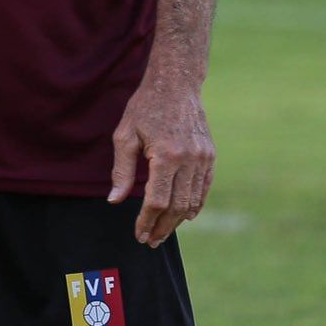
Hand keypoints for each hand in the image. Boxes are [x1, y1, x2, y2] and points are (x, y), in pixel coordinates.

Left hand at [107, 70, 214, 248]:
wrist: (176, 84)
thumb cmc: (145, 107)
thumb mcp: (125, 135)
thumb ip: (122, 170)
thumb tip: (115, 200)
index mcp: (165, 155)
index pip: (157, 201)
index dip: (146, 221)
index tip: (139, 234)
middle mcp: (188, 159)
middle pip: (177, 206)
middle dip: (162, 227)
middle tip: (151, 241)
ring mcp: (203, 157)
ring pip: (192, 200)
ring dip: (177, 221)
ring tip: (163, 232)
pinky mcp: (210, 155)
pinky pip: (204, 188)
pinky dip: (195, 205)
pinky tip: (184, 216)